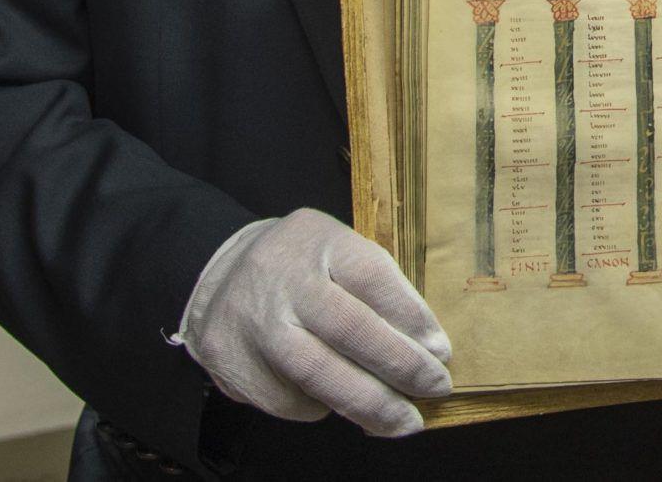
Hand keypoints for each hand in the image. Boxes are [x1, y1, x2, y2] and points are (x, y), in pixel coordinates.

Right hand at [173, 208, 451, 437]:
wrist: (220, 275)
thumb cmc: (302, 265)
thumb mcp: (338, 250)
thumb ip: (378, 287)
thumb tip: (428, 347)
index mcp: (317, 239)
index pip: (371, 275)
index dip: (411, 316)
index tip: (442, 350)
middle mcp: (282, 279)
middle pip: (348, 327)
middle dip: (399, 365)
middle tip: (436, 388)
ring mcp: (253, 322)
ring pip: (317, 372)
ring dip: (369, 404)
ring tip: (404, 422)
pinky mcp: (230, 361)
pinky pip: (289, 397)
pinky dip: (323, 407)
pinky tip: (343, 405)